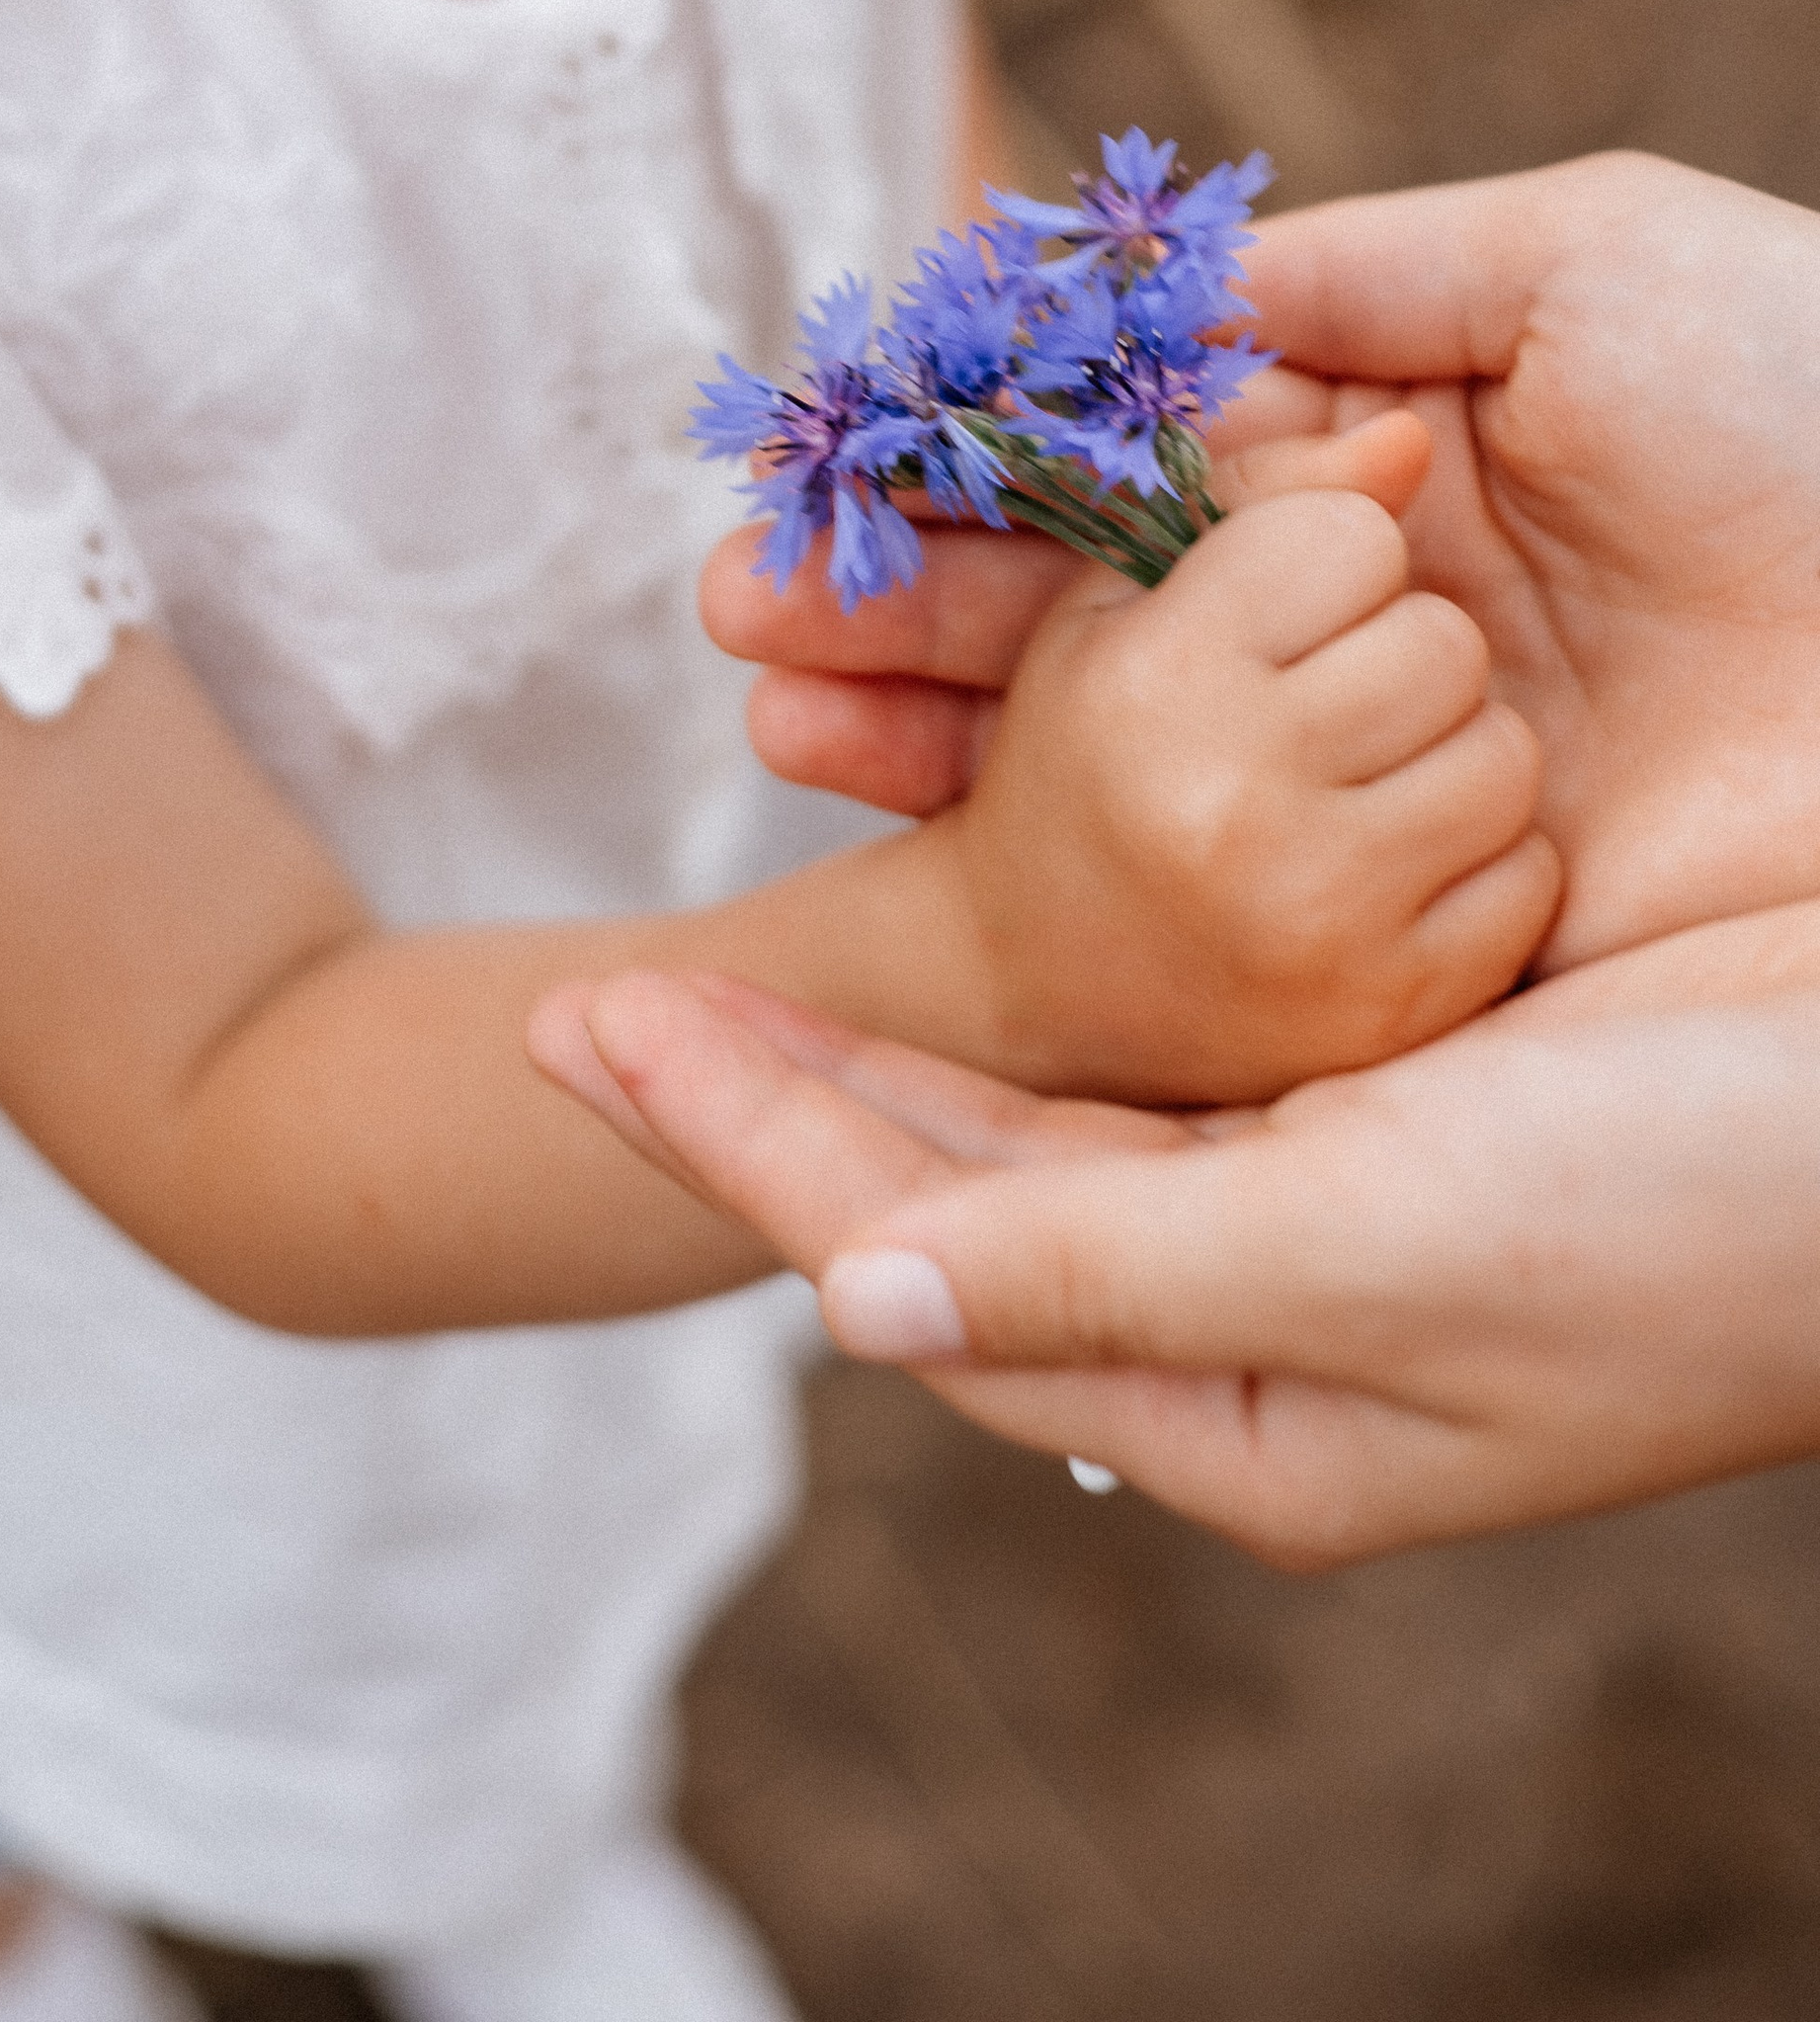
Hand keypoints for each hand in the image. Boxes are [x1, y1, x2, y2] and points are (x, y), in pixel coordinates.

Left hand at [531, 930, 1819, 1564]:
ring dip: (891, 1017)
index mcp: (1250, 1400)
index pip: (924, 1257)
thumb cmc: (1704, 1205)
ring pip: (1045, 1098)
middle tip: (596, 990)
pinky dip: (1056, 955)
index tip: (587, 1030)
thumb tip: (852, 1301)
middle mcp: (1264, 1304)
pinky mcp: (1395, 1074)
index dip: (746, 1142)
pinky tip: (973, 890)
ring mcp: (1324, 1189)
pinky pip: (1167, 1020)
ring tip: (720, 947)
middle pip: (953, 1180)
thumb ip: (1111, 1267)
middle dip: (772, 1092)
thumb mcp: (1393, 1249)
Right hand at [711, 156, 1819, 976]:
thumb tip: (1167, 307)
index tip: (821, 499)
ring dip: (937, 756)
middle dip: (899, 634)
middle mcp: (1380, 673)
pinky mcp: (1447, 974)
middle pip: (1085, 659)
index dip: (966, 503)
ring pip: (1118, 797)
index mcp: (1406, 513)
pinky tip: (930, 860)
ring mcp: (1403, 824)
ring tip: (780, 720)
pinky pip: (1224, 941)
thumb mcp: (1589, 268)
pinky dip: (1063, 908)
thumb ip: (1362, 282)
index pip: (1125, 513)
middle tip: (741, 623)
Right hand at [933, 412, 1555, 1099]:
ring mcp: (1322, 916)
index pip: (1352, 536)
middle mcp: (1236, 801)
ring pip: (1504, 756)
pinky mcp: (1396, 1006)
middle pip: (1443, 643)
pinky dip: (1482, 866)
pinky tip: (1395, 873)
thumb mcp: (1120, 604)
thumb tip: (1415, 438)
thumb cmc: (1087, 762)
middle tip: (1329, 706)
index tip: (1280, 615)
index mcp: (1156, 682)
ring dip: (1451, 757)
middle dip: (1399, 657)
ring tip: (1365, 786)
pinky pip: (1530, 876)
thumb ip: (1265, 496)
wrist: (1035, 990)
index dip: (1329, 561)